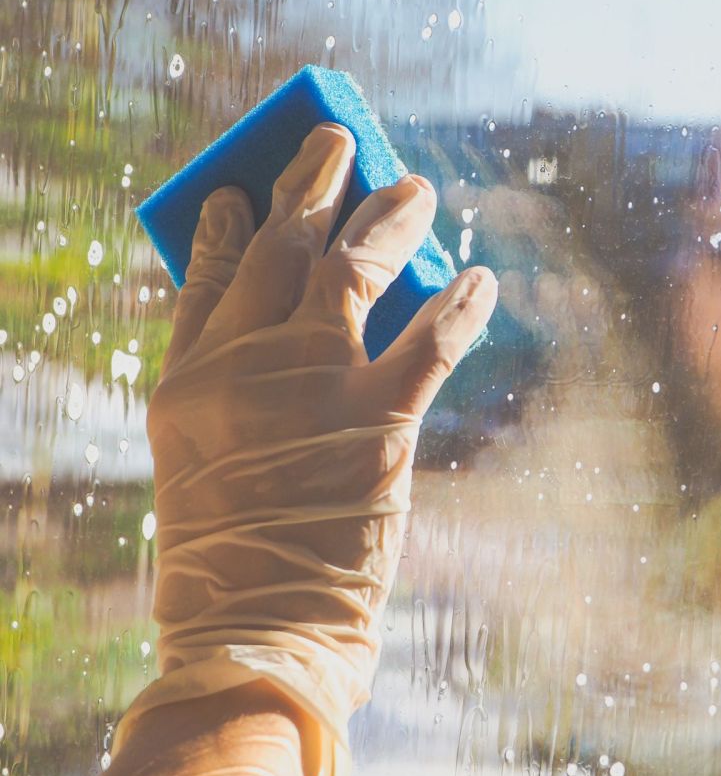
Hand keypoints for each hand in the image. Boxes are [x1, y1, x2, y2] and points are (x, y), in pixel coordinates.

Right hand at [115, 123, 495, 775]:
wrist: (261, 633)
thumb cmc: (232, 557)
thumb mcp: (200, 468)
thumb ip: (236, 391)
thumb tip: (288, 330)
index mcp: (186, 382)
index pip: (204, 276)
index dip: (224, 224)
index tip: (236, 188)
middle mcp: (246, 368)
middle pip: (280, 248)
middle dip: (311, 183)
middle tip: (335, 142)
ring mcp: (314, 388)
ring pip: (355, 267)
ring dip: (390, 216)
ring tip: (415, 186)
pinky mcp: (381, 422)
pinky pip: (432, 338)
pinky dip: (461, 301)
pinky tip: (479, 274)